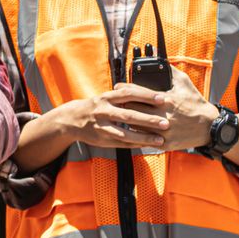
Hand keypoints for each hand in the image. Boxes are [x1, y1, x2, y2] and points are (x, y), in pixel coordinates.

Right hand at [49, 86, 169, 149]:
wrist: (72, 119)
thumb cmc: (96, 106)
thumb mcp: (106, 96)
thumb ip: (123, 95)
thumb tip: (148, 92)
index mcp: (106, 97)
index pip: (128, 94)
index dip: (146, 95)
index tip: (163, 98)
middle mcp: (103, 111)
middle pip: (128, 115)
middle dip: (148, 119)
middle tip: (166, 122)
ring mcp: (102, 127)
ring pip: (125, 134)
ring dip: (144, 137)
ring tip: (160, 139)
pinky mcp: (102, 140)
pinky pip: (122, 144)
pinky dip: (136, 145)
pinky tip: (148, 145)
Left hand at [116, 66, 216, 151]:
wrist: (210, 127)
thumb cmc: (196, 103)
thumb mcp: (184, 83)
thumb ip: (170, 70)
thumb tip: (159, 56)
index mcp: (165, 100)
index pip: (138, 93)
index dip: (125, 89)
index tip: (117, 87)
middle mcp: (162, 115)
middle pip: (133, 109)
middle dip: (124, 104)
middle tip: (117, 101)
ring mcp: (163, 131)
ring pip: (135, 125)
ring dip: (128, 119)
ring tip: (121, 114)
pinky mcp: (164, 143)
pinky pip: (144, 138)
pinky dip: (137, 133)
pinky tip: (132, 128)